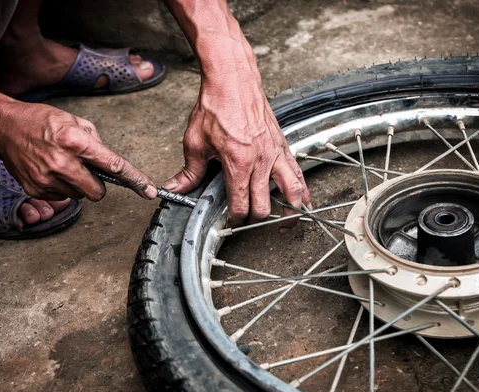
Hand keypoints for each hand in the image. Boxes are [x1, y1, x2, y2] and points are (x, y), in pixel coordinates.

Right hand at [0, 101, 156, 200]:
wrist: (5, 127)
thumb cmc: (41, 121)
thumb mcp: (75, 121)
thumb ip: (96, 142)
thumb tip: (110, 162)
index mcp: (76, 142)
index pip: (113, 165)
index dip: (135, 180)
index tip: (149, 191)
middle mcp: (62, 163)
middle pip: (97, 192)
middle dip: (97, 184)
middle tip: (85, 169)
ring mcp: (47, 179)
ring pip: (79, 195)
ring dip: (78, 184)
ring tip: (62, 164)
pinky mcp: (36, 189)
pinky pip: (62, 197)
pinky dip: (61, 187)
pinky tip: (50, 170)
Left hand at [163, 77, 310, 229]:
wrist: (233, 80)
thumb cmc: (216, 105)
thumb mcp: (195, 141)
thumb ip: (188, 171)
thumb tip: (174, 189)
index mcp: (238, 163)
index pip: (240, 204)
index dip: (234, 219)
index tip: (230, 222)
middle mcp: (261, 162)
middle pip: (264, 205)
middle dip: (255, 220)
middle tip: (249, 224)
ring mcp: (275, 154)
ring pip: (292, 192)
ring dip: (290, 212)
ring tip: (286, 224)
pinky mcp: (283, 145)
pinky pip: (298, 173)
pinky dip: (303, 190)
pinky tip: (304, 200)